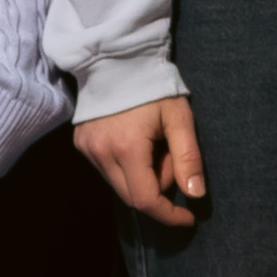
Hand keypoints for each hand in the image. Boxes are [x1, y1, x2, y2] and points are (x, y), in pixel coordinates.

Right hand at [76, 97, 206, 226]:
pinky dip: (128, 167)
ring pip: (120, 185)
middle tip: (172, 159)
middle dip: (158, 190)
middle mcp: (100, 153)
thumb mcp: (179, 119)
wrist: (117, 59)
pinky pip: (107, 171)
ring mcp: (87, 149)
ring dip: (143, 178)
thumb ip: (188, 158)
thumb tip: (195, 195)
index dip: (169, 214)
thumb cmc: (155, 86)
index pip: (146, 200)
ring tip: (155, 146)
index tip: (190, 217)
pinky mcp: (81, 144)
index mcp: (126, 148)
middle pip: (132, 197)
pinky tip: (137, 142)